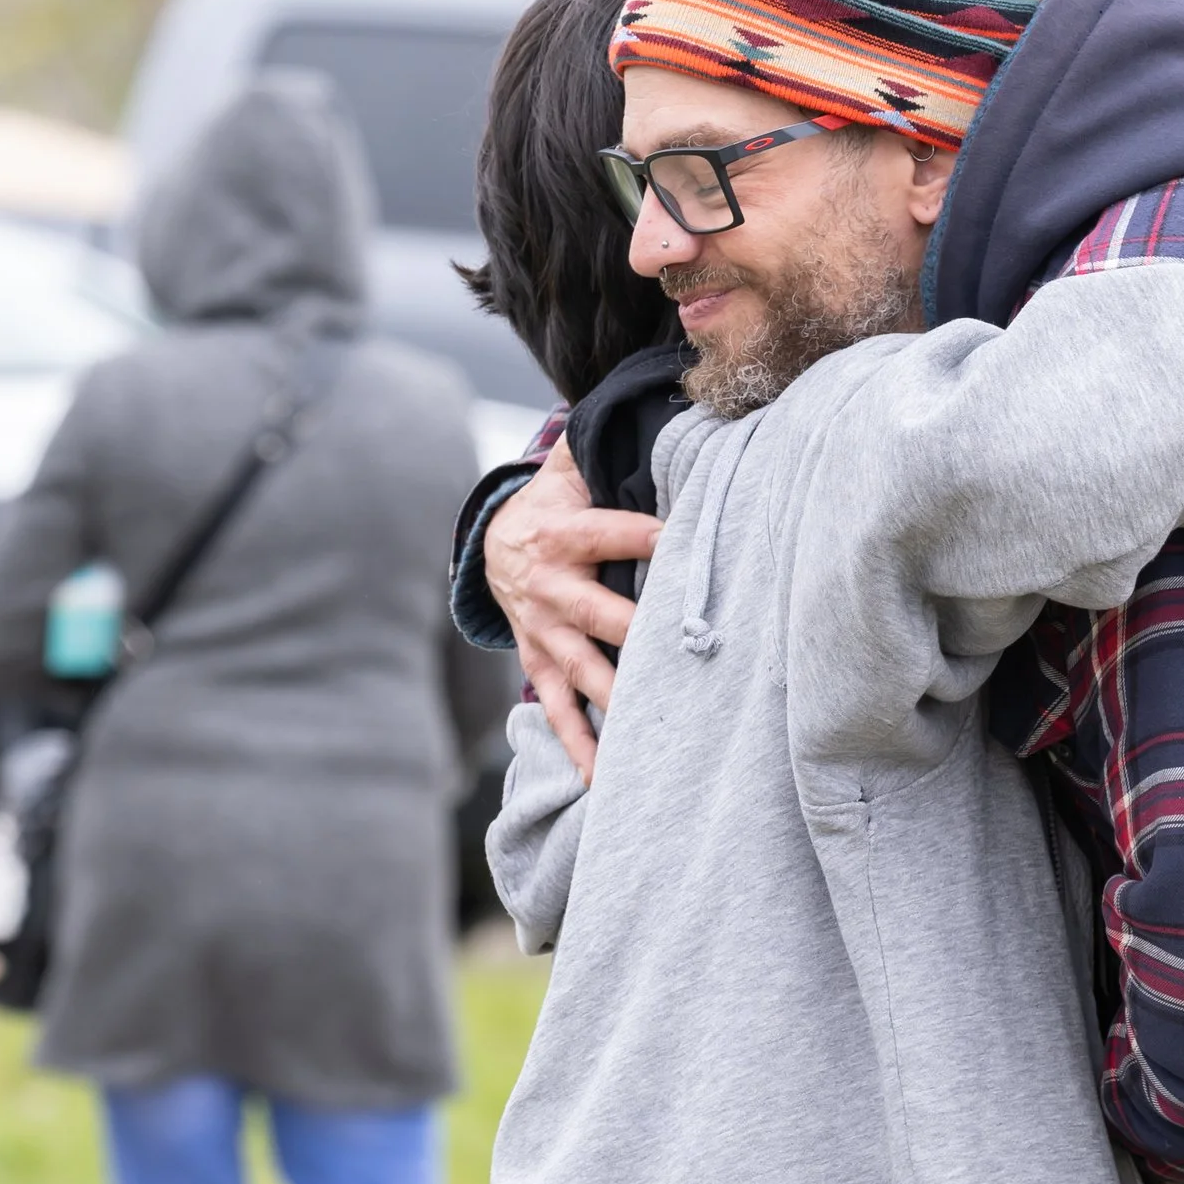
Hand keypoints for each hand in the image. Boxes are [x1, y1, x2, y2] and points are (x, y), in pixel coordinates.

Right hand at [485, 438, 661, 782]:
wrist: (493, 544)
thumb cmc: (558, 505)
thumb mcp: (570, 472)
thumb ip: (604, 448)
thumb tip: (662, 403)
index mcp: (561, 536)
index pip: (616, 534)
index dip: (653, 538)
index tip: (690, 544)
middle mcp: (548, 589)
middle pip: (600, 615)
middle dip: (637, 635)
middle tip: (682, 656)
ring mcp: (542, 635)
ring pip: (582, 672)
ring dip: (616, 702)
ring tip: (648, 732)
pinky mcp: (540, 667)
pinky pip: (558, 712)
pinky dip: (580, 747)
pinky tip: (605, 781)